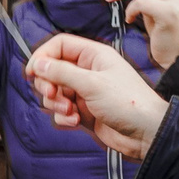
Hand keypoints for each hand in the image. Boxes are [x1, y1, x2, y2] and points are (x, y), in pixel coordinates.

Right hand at [25, 32, 168, 160]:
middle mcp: (88, 71)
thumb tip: (38, 64)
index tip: (32, 71)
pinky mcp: (83, 111)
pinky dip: (63, 117)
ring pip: (54, 92)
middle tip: (52, 94)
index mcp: (93, 56)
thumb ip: (62, 72)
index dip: (43, 56)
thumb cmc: (129, 103)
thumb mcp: (92, 84)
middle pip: (52, 69)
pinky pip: (61, 110)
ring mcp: (85, 92)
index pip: (59, 45)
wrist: (146, 134)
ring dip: (56, 104)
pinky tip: (75, 122)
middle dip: (48, 84)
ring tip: (70, 111)